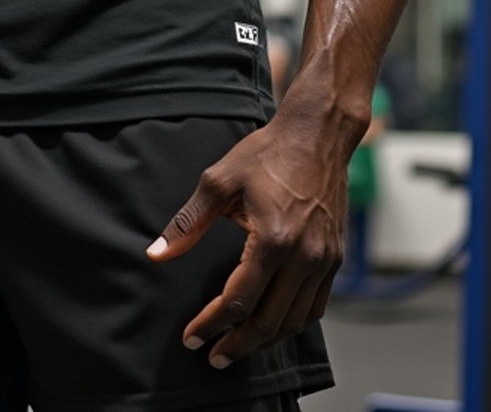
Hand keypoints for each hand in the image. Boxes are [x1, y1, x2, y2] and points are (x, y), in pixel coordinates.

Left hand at [145, 118, 345, 368]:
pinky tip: (272, 325)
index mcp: (272, 239)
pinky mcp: (335, 258)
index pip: (237, 300)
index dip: (211, 324)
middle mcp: (303, 256)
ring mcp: (323, 260)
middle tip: (212, 356)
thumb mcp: (219, 181)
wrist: (317, 135)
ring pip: (294, 321)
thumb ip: (188, 223)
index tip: (191, 337)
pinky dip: (293, 324)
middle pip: (267, 322)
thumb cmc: (267, 153)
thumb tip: (156, 254)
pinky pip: (316, 307)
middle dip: (236, 345)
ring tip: (238, 345)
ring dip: (264, 340)